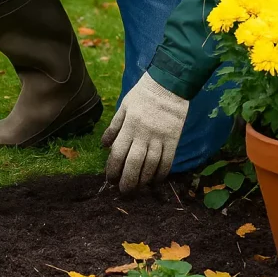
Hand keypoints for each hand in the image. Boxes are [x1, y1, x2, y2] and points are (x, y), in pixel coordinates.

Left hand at [102, 73, 188, 192]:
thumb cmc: (143, 94)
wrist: (168, 84)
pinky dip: (161, 174)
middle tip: (123, 191)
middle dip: (127, 181)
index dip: (113, 169)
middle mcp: (143, 134)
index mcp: (128, 126)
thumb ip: (114, 127)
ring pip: (151, 165)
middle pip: (133, 163)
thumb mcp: (123, 106)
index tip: (110, 180)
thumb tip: (103, 145)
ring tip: (138, 189)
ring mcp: (159, 138)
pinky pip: (167, 161)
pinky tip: (155, 182)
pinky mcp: (173, 139)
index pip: (118, 153)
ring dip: (143, 181)